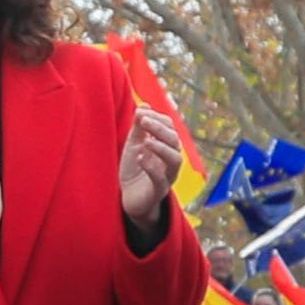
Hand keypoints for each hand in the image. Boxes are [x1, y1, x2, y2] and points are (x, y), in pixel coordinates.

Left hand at [118, 105, 182, 229]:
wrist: (130, 198)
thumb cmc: (134, 169)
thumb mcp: (134, 145)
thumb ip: (139, 127)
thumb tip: (143, 106)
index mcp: (166, 146)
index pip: (169, 127)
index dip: (157, 117)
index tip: (140, 111)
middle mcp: (170, 160)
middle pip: (174, 140)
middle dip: (159, 128)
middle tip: (143, 121)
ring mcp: (167, 176)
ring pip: (175, 159)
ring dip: (161, 147)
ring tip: (145, 141)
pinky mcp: (159, 191)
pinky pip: (161, 179)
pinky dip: (151, 167)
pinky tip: (141, 159)